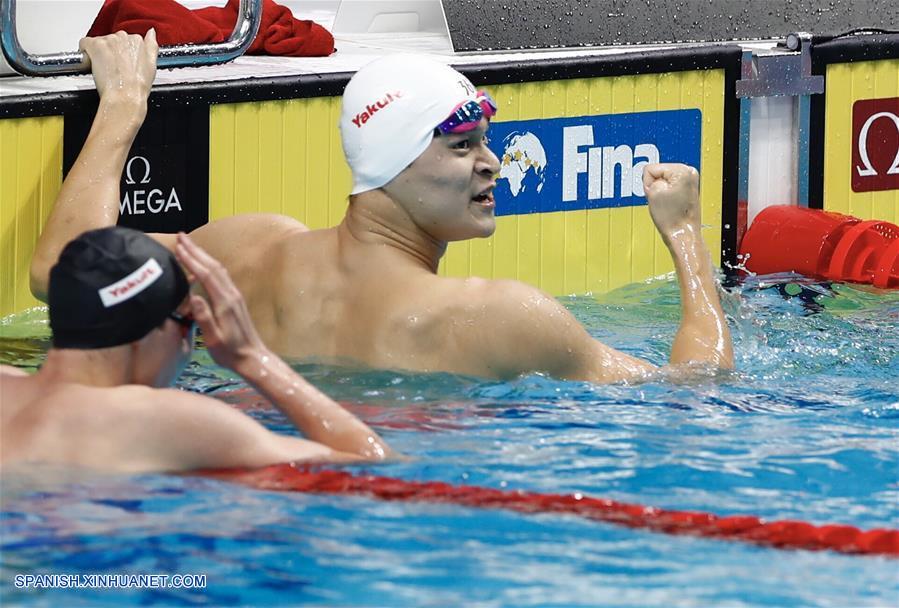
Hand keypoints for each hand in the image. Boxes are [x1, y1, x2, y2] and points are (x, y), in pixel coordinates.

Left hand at [79, 30, 157, 105]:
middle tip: (112, 68)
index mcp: (137, 41)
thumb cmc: (137, 86)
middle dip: (109, 52)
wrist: (126, 96)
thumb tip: (151, 33)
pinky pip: (84, 43)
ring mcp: (109, 40)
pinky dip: (85, 53)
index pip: (125, 40)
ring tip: (104, 69)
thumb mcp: (152, 64)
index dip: (121, 53)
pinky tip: (91, 64)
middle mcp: (123, 37)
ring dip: (98, 53)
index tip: (121, 63)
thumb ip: (151, 45)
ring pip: (98, 42)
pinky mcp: (95, 45)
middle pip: (111, 40)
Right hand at [174, 232, 266, 371]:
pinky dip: (209, 265)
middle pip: (212, 266)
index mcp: (224, 302)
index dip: (192, 259)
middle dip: (196, 250)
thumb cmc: (230, 352)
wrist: (253, 358)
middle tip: (181, 236)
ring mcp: (235, 296)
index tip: (179, 246)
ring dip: (203, 255)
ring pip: (218, 269)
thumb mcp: (213, 339)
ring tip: (189, 245)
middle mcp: (231, 295)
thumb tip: (194, 296)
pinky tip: (203, 265)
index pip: (206, 275)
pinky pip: (221, 276)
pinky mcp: (236, 300)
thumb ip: (204, 318)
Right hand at [643, 163, 700, 239]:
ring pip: (663, 180)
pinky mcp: (689, 189)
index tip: (656, 195)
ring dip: (660, 191)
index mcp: (682, 170)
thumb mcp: (652, 192)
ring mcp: (691, 181)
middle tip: (661, 201)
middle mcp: (689, 173)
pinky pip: (670, 186)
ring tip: (666, 203)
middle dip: (654, 186)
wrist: (682, 233)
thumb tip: (655, 178)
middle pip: (658, 172)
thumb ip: (649, 177)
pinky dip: (667, 194)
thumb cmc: (671, 218)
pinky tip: (670, 204)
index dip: (648, 184)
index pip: (650, 168)